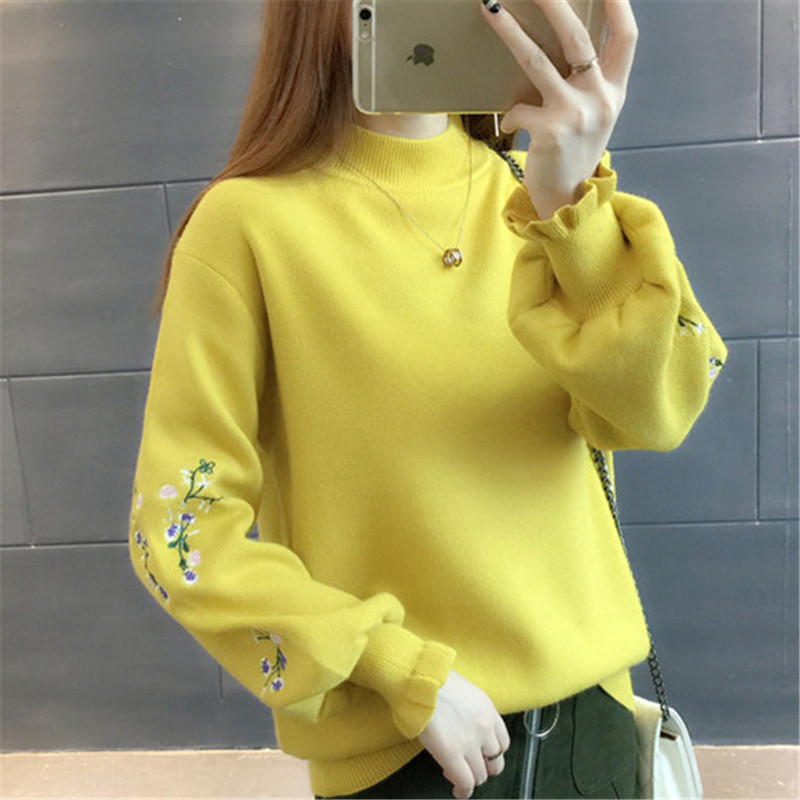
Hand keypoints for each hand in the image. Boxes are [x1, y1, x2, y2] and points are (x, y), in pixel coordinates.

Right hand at [418, 670, 510, 798]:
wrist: (420, 680)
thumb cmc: (433, 680)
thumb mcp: (462, 691)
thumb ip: (470, 712)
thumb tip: (463, 725)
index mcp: (488, 710)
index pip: (502, 742)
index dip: (490, 752)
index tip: (480, 755)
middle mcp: (485, 728)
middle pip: (495, 762)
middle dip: (482, 768)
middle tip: (468, 767)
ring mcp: (470, 743)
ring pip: (480, 776)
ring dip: (470, 779)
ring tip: (456, 775)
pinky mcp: (453, 754)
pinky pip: (465, 783)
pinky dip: (463, 791)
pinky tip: (457, 791)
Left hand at [481, 0, 638, 219]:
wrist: (569, 200)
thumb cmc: (575, 153)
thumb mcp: (593, 115)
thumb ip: (586, 83)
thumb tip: (558, 42)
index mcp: (614, 90)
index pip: (626, 38)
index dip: (618, 5)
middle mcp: (601, 99)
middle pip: (577, 37)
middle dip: (552, 3)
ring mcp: (576, 114)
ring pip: (537, 62)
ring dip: (510, 32)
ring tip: (490, 9)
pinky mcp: (550, 132)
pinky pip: (519, 109)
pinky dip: (510, 115)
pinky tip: (513, 126)